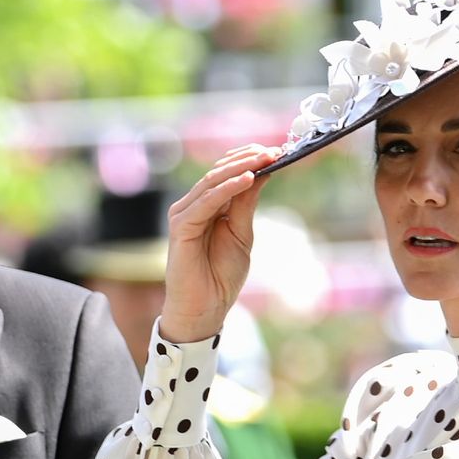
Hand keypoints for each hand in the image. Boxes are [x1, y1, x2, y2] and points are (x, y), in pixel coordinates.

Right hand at [159, 144, 279, 343]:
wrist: (205, 308)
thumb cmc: (220, 275)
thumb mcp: (241, 234)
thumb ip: (245, 204)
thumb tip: (260, 173)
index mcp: (208, 205)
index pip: (227, 173)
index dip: (250, 160)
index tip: (278, 151)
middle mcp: (193, 205)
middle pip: (220, 172)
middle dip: (248, 158)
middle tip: (274, 149)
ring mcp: (184, 214)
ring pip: (213, 181)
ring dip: (241, 167)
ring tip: (266, 158)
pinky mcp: (180, 227)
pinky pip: (206, 201)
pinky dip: (227, 189)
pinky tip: (247, 179)